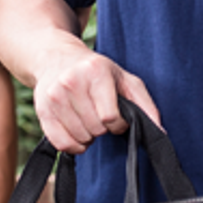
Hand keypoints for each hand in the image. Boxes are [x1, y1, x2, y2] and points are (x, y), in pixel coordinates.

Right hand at [34, 47, 159, 153]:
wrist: (56, 58)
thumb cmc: (97, 71)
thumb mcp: (125, 79)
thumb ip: (146, 105)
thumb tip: (160, 132)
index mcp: (96, 72)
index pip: (110, 117)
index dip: (118, 124)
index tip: (117, 118)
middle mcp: (72, 82)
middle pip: (95, 129)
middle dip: (102, 128)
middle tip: (99, 115)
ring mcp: (55, 97)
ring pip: (80, 138)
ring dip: (88, 136)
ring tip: (87, 118)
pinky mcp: (42, 110)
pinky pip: (62, 144)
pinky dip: (73, 145)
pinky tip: (77, 130)